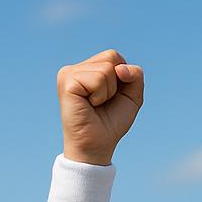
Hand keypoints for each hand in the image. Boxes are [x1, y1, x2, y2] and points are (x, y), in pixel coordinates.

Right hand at [56, 49, 144, 165]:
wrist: (97, 146)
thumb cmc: (111, 122)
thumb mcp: (132, 96)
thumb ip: (135, 75)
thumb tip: (120, 67)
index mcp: (87, 68)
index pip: (114, 56)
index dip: (122, 78)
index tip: (111, 98)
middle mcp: (75, 68)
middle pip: (111, 58)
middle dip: (116, 84)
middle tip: (102, 102)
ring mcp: (68, 73)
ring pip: (106, 69)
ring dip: (108, 92)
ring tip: (95, 105)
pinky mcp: (67, 82)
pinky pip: (97, 79)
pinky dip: (100, 96)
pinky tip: (89, 105)